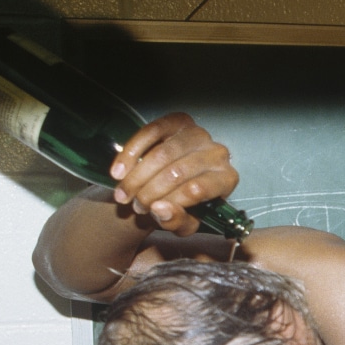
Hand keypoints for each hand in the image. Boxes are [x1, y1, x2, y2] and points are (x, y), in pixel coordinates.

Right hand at [109, 112, 238, 235]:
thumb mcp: (183, 224)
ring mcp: (199, 135)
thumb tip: (160, 209)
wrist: (172, 183)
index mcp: (225, 179)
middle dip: (148, 192)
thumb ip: (176, 222)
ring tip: (123, 192)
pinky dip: (132, 152)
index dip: (169, 201)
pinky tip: (119, 171)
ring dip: (137, 176)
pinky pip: (152, 132)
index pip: (197, 189)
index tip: (149, 211)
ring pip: (162, 154)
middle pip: (177, 172)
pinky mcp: (179, 121)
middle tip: (133, 205)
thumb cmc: (182, 205)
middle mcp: (217, 154)